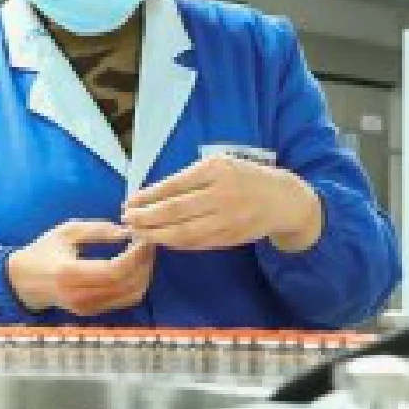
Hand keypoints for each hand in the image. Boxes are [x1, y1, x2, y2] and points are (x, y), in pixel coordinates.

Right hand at [7, 220, 156, 315]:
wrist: (25, 282)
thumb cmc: (44, 252)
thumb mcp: (66, 232)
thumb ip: (96, 230)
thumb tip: (126, 232)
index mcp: (69, 273)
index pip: (114, 271)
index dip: (136, 255)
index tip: (144, 238)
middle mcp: (80, 296)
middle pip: (128, 284)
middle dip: (145, 263)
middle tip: (149, 243)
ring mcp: (87, 308)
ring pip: (132, 295)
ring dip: (145, 274)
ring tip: (144, 254)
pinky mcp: (93, 312)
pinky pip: (125, 300)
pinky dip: (137, 283)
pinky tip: (136, 267)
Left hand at [122, 153, 323, 252]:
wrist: (282, 200)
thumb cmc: (243, 177)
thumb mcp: (220, 165)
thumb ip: (190, 178)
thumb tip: (150, 195)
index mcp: (217, 170)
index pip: (173, 185)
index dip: (147, 196)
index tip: (129, 202)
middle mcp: (222, 194)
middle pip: (174, 211)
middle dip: (146, 218)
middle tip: (127, 220)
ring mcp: (227, 219)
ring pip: (183, 232)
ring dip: (156, 234)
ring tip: (137, 232)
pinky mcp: (230, 238)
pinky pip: (195, 243)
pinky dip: (174, 243)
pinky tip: (159, 239)